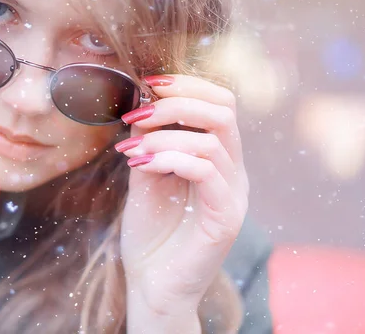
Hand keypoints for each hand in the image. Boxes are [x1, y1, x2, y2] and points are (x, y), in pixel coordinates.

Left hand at [118, 74, 248, 318]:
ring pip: (213, 139)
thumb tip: (141, 104)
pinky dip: (171, 158)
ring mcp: (234, 194)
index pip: (220, 102)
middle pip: (225, 110)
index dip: (187, 84)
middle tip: (138, 113)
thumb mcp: (145, 174)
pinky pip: (208, 171)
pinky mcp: (225, 217)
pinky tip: (141, 164)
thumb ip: (149, 141)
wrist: (152, 282)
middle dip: (177, 100)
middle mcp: (233, 171)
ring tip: (131, 150)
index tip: (148, 83)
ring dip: (164, 134)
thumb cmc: (150, 230)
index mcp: (218, 157)